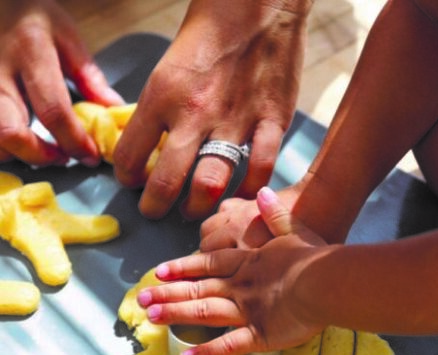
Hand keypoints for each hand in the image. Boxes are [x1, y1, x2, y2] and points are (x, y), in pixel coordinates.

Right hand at [0, 0, 122, 166]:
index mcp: (31, 52)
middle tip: (62, 157)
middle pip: (12, 131)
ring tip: (41, 151)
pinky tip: (20, 142)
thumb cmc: (31, 16)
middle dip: (40, 155)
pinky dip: (3, 145)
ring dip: (17, 154)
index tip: (90, 156)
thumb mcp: (66, 36)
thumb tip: (114, 110)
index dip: (74, 141)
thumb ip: (90, 77)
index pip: (53, 110)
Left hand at [113, 0, 310, 218]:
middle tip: (154, 210)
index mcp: (162, 94)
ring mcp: (235, 120)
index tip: (130, 181)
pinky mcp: (271, 121)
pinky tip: (240, 196)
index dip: (125, 176)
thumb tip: (151, 142)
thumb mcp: (168, 65)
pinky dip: (248, 191)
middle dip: (155, 206)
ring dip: (196, 207)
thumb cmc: (210, 31)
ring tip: (191, 210)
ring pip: (211, 183)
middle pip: (167, 181)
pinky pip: (259, 170)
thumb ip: (160, 107)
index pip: (130, 154)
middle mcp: (195, 113)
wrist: (259, 2)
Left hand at [137, 186, 327, 354]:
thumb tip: (264, 193)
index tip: (159, 272)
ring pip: (204, 312)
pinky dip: (207, 352)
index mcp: (247, 263)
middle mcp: (239, 286)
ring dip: (176, 314)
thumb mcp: (295, 230)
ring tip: (150, 318)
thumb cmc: (313, 257)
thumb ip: (276, 214)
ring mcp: (246, 311)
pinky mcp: (259, 335)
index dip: (182, 267)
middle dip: (168, 293)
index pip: (207, 264)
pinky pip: (228, 346)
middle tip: (141, 299)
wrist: (324, 281)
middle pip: (197, 288)